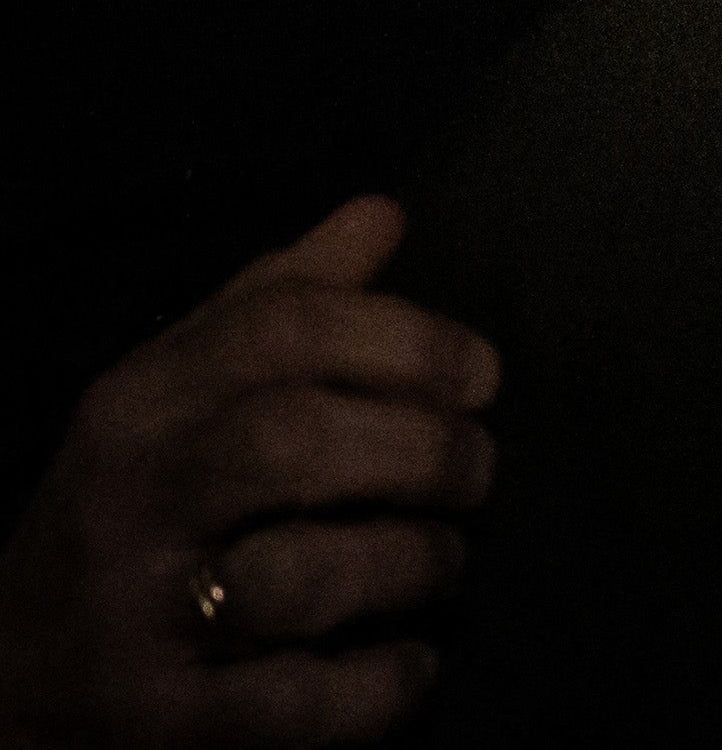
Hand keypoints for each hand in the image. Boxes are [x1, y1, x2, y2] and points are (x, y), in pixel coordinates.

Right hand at [0, 201, 496, 747]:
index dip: (407, 341)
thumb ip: (278, 302)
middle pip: (294, 440)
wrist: (9, 677)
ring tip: (442, 559)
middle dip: (420, 450)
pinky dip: (378, 685)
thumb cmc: (135, 511)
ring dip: (408, 563)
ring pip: (298, 575)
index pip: (281, 331)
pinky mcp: (160, 721)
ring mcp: (136, 616)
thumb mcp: (178, 393)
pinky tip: (411, 663)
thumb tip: (382, 214)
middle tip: (475, 469)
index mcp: (139, 404)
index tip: (482, 375)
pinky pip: (295, 703)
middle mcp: (129, 500)